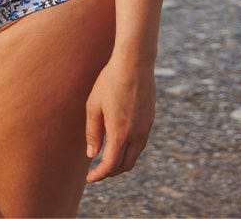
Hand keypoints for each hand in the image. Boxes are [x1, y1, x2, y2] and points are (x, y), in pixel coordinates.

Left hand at [85, 56, 155, 181]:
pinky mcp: (150, 120)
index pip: (110, 165)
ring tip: (107, 158)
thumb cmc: (110, 82)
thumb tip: (92, 154)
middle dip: (110, 172)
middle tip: (97, 170)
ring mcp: (146, 128)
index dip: (99, 175)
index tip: (90, 177)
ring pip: (134, 156)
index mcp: (120, 133)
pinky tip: (120, 142)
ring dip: (121, 162)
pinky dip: (129, 150)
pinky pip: (140, 143)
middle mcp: (136, 135)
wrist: (134, 63)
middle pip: (125, 165)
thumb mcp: (94, 105)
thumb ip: (93, 132)